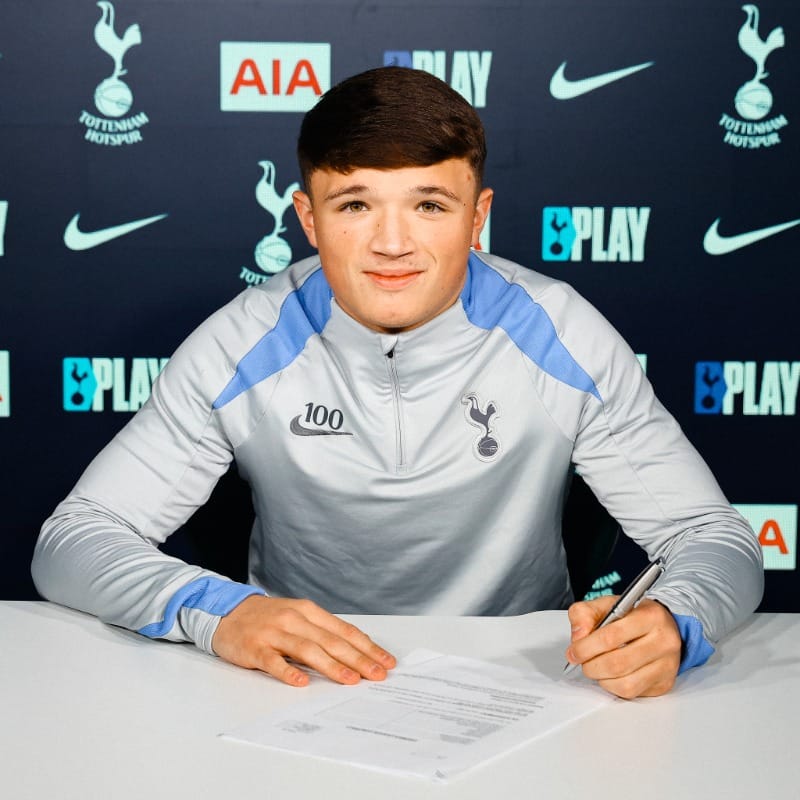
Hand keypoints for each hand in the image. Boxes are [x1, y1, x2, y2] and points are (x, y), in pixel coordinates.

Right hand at [211, 595, 396, 686]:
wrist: (227, 611)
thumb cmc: (268, 618)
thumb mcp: (297, 617)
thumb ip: (321, 632)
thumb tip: (354, 651)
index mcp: (308, 611)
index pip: (344, 630)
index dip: (367, 646)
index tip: (385, 661)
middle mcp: (294, 619)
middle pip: (331, 641)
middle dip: (358, 658)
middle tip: (377, 674)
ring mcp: (274, 633)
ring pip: (307, 650)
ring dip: (331, 666)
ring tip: (350, 679)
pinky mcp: (254, 648)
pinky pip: (273, 661)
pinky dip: (288, 672)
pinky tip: (302, 683)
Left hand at [565, 596, 681, 698]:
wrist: (661, 625)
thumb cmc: (632, 615)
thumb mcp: (607, 604)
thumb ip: (585, 614)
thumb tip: (578, 637)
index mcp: (650, 616)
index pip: (611, 637)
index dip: (585, 647)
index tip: (574, 651)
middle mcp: (664, 641)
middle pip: (617, 664)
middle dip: (591, 666)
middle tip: (582, 661)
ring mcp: (667, 665)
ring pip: (625, 684)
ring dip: (602, 679)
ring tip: (596, 667)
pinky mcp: (664, 683)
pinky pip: (632, 693)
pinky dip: (613, 686)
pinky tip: (611, 675)